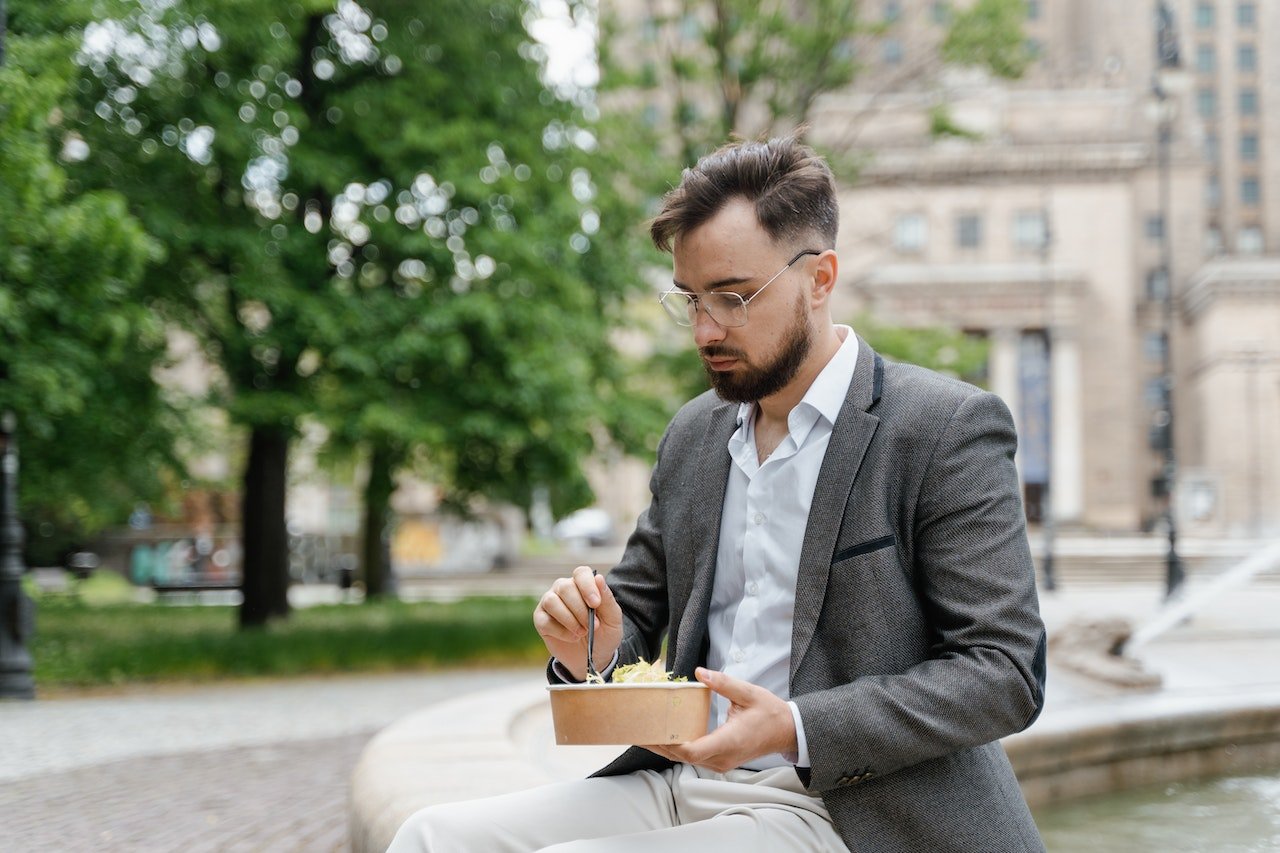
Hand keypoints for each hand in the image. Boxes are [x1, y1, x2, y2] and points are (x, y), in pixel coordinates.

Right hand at [533, 566, 622, 680]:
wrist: (593, 657)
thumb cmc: (604, 633)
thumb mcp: (613, 619)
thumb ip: (607, 599)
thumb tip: (599, 578)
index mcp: (583, 584)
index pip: (581, 573)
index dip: (587, 586)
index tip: (595, 604)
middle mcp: (563, 589)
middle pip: (565, 588)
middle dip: (580, 610)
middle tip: (592, 626)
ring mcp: (549, 603)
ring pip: (552, 601)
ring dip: (569, 620)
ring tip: (582, 632)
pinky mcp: (540, 619)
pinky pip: (544, 620)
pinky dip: (560, 632)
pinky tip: (572, 638)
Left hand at [642, 668, 797, 772]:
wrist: (787, 732)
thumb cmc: (769, 712)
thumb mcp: (748, 693)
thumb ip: (723, 683)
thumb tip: (699, 672)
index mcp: (729, 740)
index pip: (693, 751)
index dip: (671, 744)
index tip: (653, 731)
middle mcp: (723, 757)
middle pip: (683, 757)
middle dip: (660, 745)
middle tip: (638, 729)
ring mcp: (721, 762)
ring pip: (687, 760)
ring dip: (667, 748)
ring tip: (646, 732)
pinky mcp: (720, 761)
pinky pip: (695, 758)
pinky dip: (679, 748)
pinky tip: (666, 736)